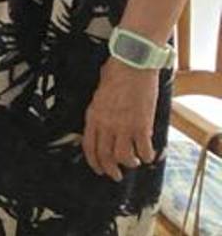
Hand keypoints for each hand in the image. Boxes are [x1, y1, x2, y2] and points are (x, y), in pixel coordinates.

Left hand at [83, 57, 161, 179]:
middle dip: (111, 169)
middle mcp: (106, 124)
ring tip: (135, 162)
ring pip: (124, 157)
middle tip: (116, 175)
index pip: (89, 146)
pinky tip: (149, 155)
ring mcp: (124, 126)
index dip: (94, 162)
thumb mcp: (99, 94)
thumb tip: (103, 123)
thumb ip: (100, 111)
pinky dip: (147, 155)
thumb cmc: (116, 73)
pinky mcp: (142, 125)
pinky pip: (144, 149)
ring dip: (130, 163)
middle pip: (106, 156)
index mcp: (93, 116)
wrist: (132, 64)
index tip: (99, 169)